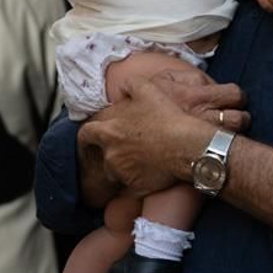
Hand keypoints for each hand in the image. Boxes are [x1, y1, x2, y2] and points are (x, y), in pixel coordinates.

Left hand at [81, 76, 246, 194]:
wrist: (187, 145)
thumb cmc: (167, 118)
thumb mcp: (148, 90)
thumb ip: (130, 85)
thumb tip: (124, 86)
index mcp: (109, 132)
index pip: (85, 134)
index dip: (86, 136)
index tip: (88, 139)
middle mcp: (111, 155)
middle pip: (104, 155)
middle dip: (112, 153)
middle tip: (127, 150)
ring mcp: (122, 173)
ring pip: (116, 173)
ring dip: (125, 168)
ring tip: (143, 162)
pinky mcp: (137, 188)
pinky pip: (133, 187)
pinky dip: (139, 182)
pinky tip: (152, 176)